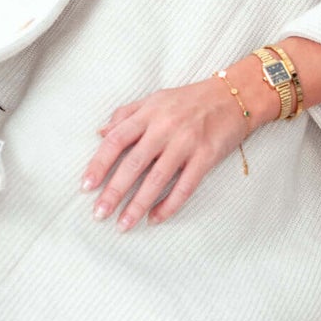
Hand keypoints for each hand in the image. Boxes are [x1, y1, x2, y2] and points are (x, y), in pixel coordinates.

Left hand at [80, 75, 270, 231]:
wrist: (234, 96)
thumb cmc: (191, 99)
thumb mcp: (155, 99)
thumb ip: (126, 114)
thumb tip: (101, 133)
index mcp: (149, 113)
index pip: (116, 140)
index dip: (99, 164)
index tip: (86, 186)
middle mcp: (165, 128)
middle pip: (133, 164)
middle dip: (114, 191)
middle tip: (99, 214)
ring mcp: (186, 143)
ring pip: (157, 179)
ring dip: (138, 205)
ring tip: (123, 224)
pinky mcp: (206, 156)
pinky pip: (185, 186)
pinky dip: (169, 205)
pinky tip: (154, 218)